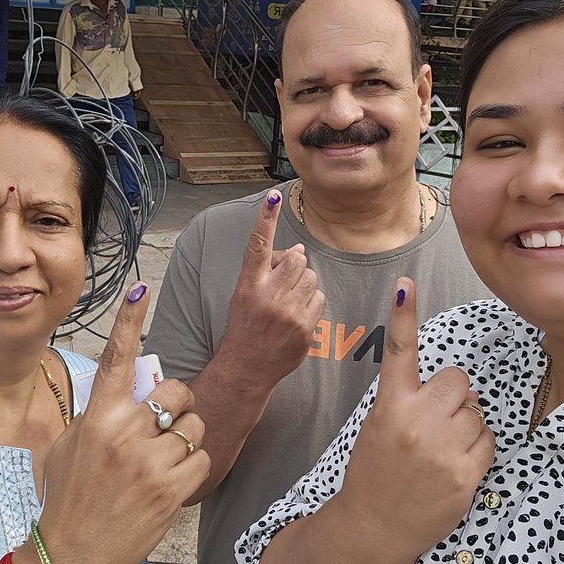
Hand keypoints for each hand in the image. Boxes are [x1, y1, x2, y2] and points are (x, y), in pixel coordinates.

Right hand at [35, 284, 209, 563]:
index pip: (117, 358)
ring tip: (164, 460)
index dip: (130, 321)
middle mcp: (125, 434)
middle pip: (176, 392)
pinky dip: (193, 468)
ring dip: (187, 439)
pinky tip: (170, 481)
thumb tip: (128, 389)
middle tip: (164, 425)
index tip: (141, 288)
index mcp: (98, 417)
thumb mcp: (71, 446)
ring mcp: (150, 463)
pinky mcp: (172, 490)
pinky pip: (203, 459)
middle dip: (178, 404)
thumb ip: (100, 413)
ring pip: (195, 427)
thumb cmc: (69, 496)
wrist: (71, 554)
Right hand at [219, 190, 324, 389]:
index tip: (272, 197)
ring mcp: (287, 312)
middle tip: (283, 285)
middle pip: (296, 258)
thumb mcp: (244, 294)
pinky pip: (319, 299)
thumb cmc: (246, 326)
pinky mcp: (304, 327)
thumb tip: (298, 250)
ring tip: (288, 304)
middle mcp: (267, 296)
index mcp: (248, 284)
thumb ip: (267, 270)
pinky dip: (312, 304)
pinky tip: (297, 317)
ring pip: (310, 277)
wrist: (247, 367)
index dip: (265, 219)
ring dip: (303, 285)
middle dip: (293, 267)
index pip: (257, 245)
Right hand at [338, 277, 493, 562]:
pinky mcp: (464, 475)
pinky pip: (488, 440)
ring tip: (440, 450)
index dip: (403, 316)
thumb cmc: (376, 471)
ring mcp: (442, 449)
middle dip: (452, 397)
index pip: (399, 353)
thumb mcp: (380, 426)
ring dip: (465, 425)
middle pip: (458, 380)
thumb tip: (464, 391)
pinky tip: (453, 465)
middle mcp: (416, 423)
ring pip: (476, 411)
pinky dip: (477, 449)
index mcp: (390, 407)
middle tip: (433, 423)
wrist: (374, 527)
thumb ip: (414, 401)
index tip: (405, 283)